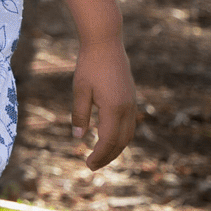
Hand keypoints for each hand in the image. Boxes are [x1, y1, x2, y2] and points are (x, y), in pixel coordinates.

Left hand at [72, 31, 138, 168]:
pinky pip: (129, 124)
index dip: (99, 155)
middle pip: (121, 142)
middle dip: (108, 156)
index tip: (88, 165)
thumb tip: (78, 137)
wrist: (106, 43)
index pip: (108, 140)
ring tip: (101, 156)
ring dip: (116, 148)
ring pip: (128, 134)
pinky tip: (108, 137)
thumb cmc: (89, 65)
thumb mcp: (80, 90)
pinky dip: (120, 136)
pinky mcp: (131, 98)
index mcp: (114, 109)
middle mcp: (127, 109)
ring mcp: (132, 103)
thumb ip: (80, 115)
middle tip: (92, 166)